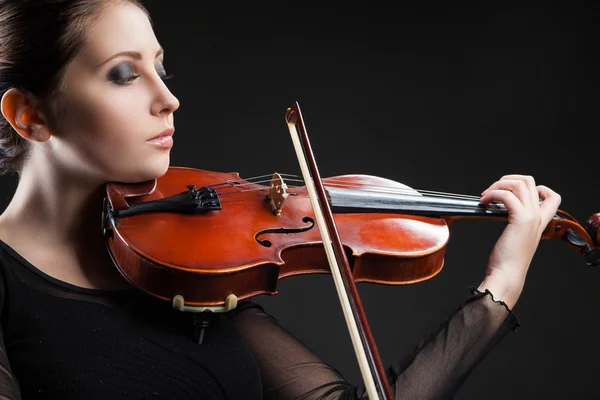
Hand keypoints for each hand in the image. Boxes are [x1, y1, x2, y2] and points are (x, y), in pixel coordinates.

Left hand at [477, 174, 560, 308]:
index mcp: (540, 222)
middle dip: (508, 180)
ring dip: (498, 185)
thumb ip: (515, 224)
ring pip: (519, 184)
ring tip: (486, 196)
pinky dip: (493, 194)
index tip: (512, 192)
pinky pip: (507, 195)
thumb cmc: (506, 261)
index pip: (551, 196)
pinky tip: (484, 202)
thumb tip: (498, 209)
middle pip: (530, 182)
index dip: (533, 186)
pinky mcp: (520, 219)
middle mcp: (538, 217)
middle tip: (493, 190)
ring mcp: (531, 217)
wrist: (507, 275)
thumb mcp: (516, 238)